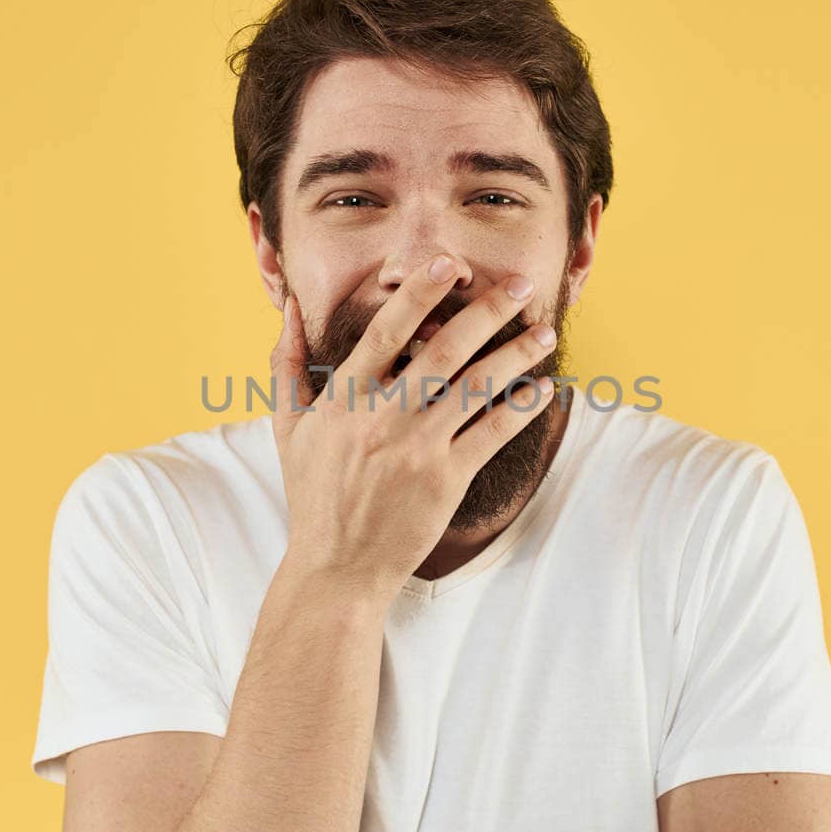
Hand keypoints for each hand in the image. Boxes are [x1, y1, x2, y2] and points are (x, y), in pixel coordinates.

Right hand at [269, 253, 557, 603]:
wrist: (336, 566)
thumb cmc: (313, 493)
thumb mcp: (288, 428)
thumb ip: (287, 365)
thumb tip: (287, 308)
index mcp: (344, 400)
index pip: (385, 333)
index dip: (419, 295)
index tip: (448, 265)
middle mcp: (382, 418)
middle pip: (442, 351)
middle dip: (486, 312)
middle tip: (519, 284)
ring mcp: (417, 449)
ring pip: (475, 388)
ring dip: (515, 355)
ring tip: (543, 332)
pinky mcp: (446, 480)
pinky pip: (491, 434)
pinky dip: (519, 409)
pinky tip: (541, 389)